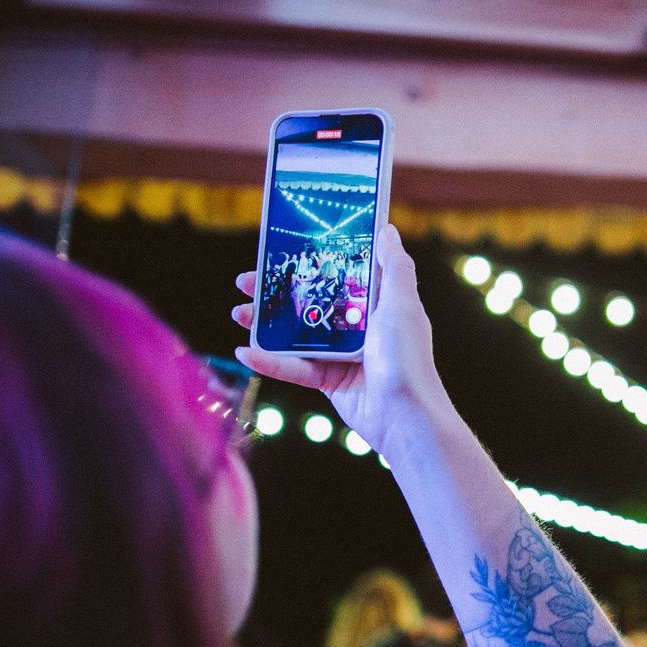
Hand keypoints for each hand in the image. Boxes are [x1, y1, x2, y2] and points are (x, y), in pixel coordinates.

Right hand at [232, 224, 453, 458]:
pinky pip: (294, 368)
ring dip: (265, 324)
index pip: (337, 275)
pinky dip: (269, 362)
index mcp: (375, 304)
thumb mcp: (402, 304)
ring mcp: (342, 355)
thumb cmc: (408, 358)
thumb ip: (394, 267)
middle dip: (276, 292)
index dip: (309, 262)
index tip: (282, 251)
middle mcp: (358, 327)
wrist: (406, 417)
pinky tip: (245, 352)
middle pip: (309, 303)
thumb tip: (386, 229)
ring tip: (238, 312)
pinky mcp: (329, 382)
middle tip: (246, 282)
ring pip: (295, 334)